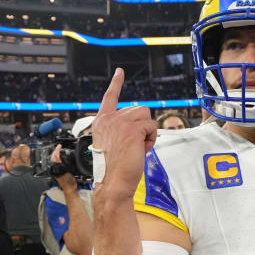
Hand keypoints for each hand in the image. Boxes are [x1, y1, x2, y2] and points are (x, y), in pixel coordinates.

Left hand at [51, 145, 77, 191]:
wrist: (70, 187)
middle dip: (56, 151)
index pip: (54, 157)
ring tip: (60, 150)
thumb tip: (57, 155)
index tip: (59, 146)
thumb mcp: (64, 170)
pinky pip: (59, 163)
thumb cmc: (67, 182)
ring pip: (56, 160)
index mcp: (54, 168)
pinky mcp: (61, 171)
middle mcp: (55, 168)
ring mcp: (57, 170)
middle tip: (59, 146)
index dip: (56, 150)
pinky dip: (60, 159)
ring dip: (58, 154)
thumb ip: (59, 163)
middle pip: (54, 157)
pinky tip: (62, 157)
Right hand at [92, 68, 157, 192]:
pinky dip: (151, 139)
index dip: (117, 83)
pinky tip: (141, 150)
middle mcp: (110, 119)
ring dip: (147, 132)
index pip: (110, 97)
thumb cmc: (113, 168)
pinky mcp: (133, 129)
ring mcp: (121, 122)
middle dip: (142, 126)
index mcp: (102, 122)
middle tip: (133, 145)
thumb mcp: (111, 143)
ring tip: (137, 147)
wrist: (112, 182)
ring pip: (146, 116)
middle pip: (138, 109)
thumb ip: (120, 130)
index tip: (120, 72)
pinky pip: (152, 126)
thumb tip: (139, 125)